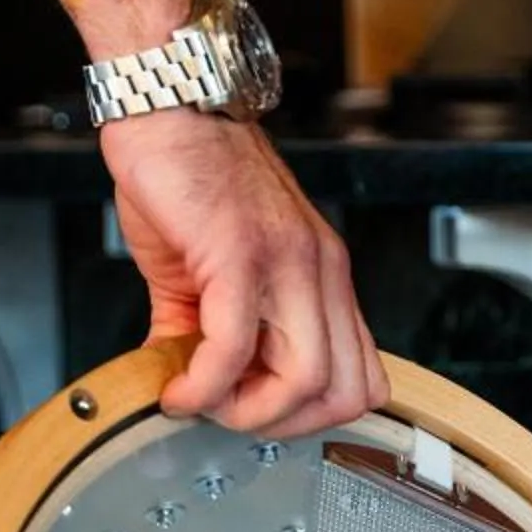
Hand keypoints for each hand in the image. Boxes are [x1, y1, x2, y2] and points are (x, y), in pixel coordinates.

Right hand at [99, 111, 387, 438]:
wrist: (168, 106)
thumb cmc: (189, 175)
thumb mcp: (210, 267)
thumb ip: (206, 330)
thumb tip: (188, 385)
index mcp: (323, 274)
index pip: (363, 376)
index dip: (310, 415)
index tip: (253, 410)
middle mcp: (320, 269)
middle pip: (349, 391)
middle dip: (283, 425)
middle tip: (227, 416)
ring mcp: (288, 261)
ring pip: (308, 380)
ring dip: (247, 413)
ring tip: (200, 401)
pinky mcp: (241, 252)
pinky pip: (235, 347)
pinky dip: (204, 387)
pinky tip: (177, 388)